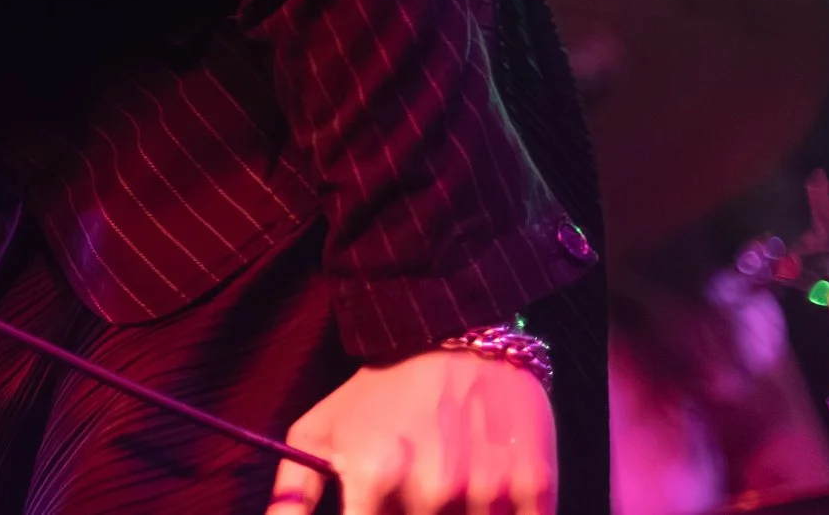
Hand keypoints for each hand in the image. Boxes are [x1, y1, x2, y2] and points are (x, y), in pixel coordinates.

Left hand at [270, 349, 554, 514]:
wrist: (454, 332)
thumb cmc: (378, 391)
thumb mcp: (317, 433)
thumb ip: (293, 494)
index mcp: (372, 478)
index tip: (382, 510)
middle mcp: (431, 489)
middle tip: (416, 488)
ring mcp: (488, 490)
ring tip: (449, 483)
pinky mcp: (535, 486)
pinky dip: (504, 514)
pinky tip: (487, 488)